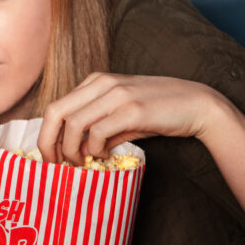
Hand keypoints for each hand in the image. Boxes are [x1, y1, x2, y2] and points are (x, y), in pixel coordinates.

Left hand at [36, 73, 220, 163]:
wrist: (197, 104)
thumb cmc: (158, 111)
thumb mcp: (122, 116)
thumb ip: (97, 129)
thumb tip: (78, 151)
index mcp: (95, 81)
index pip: (56, 106)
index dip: (47, 133)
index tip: (51, 155)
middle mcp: (102, 83)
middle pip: (55, 112)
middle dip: (48, 142)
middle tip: (55, 163)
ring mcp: (116, 95)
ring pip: (73, 124)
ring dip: (71, 150)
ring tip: (81, 162)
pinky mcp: (132, 110)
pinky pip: (98, 133)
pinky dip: (95, 149)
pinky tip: (104, 155)